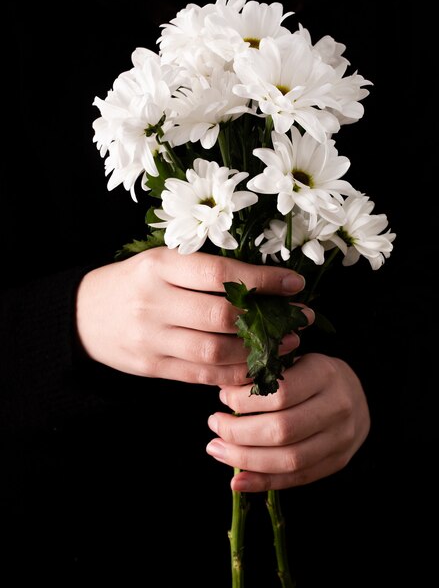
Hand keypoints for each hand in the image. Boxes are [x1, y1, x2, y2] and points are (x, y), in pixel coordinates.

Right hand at [75, 247, 309, 384]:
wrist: (84, 314)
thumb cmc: (134, 282)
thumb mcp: (161, 261)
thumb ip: (202, 270)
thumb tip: (263, 281)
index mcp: (160, 266)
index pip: (219, 273)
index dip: (262, 279)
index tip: (294, 283)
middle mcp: (154, 302)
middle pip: (221, 315)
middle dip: (267, 319)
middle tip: (299, 319)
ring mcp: (151, 338)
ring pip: (214, 351)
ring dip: (257, 351)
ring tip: (284, 345)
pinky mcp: (151, 367)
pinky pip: (200, 374)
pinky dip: (233, 373)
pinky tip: (255, 366)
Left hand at [206, 353, 369, 489]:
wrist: (358, 396)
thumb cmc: (313, 374)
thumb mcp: (294, 361)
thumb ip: (265, 373)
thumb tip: (223, 392)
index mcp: (325, 374)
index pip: (280, 393)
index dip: (245, 399)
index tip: (222, 398)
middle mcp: (337, 407)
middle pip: (282, 430)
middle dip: (239, 432)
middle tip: (214, 424)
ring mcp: (340, 439)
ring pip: (288, 459)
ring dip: (245, 459)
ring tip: (217, 449)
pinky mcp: (337, 462)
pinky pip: (297, 479)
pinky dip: (263, 482)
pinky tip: (237, 481)